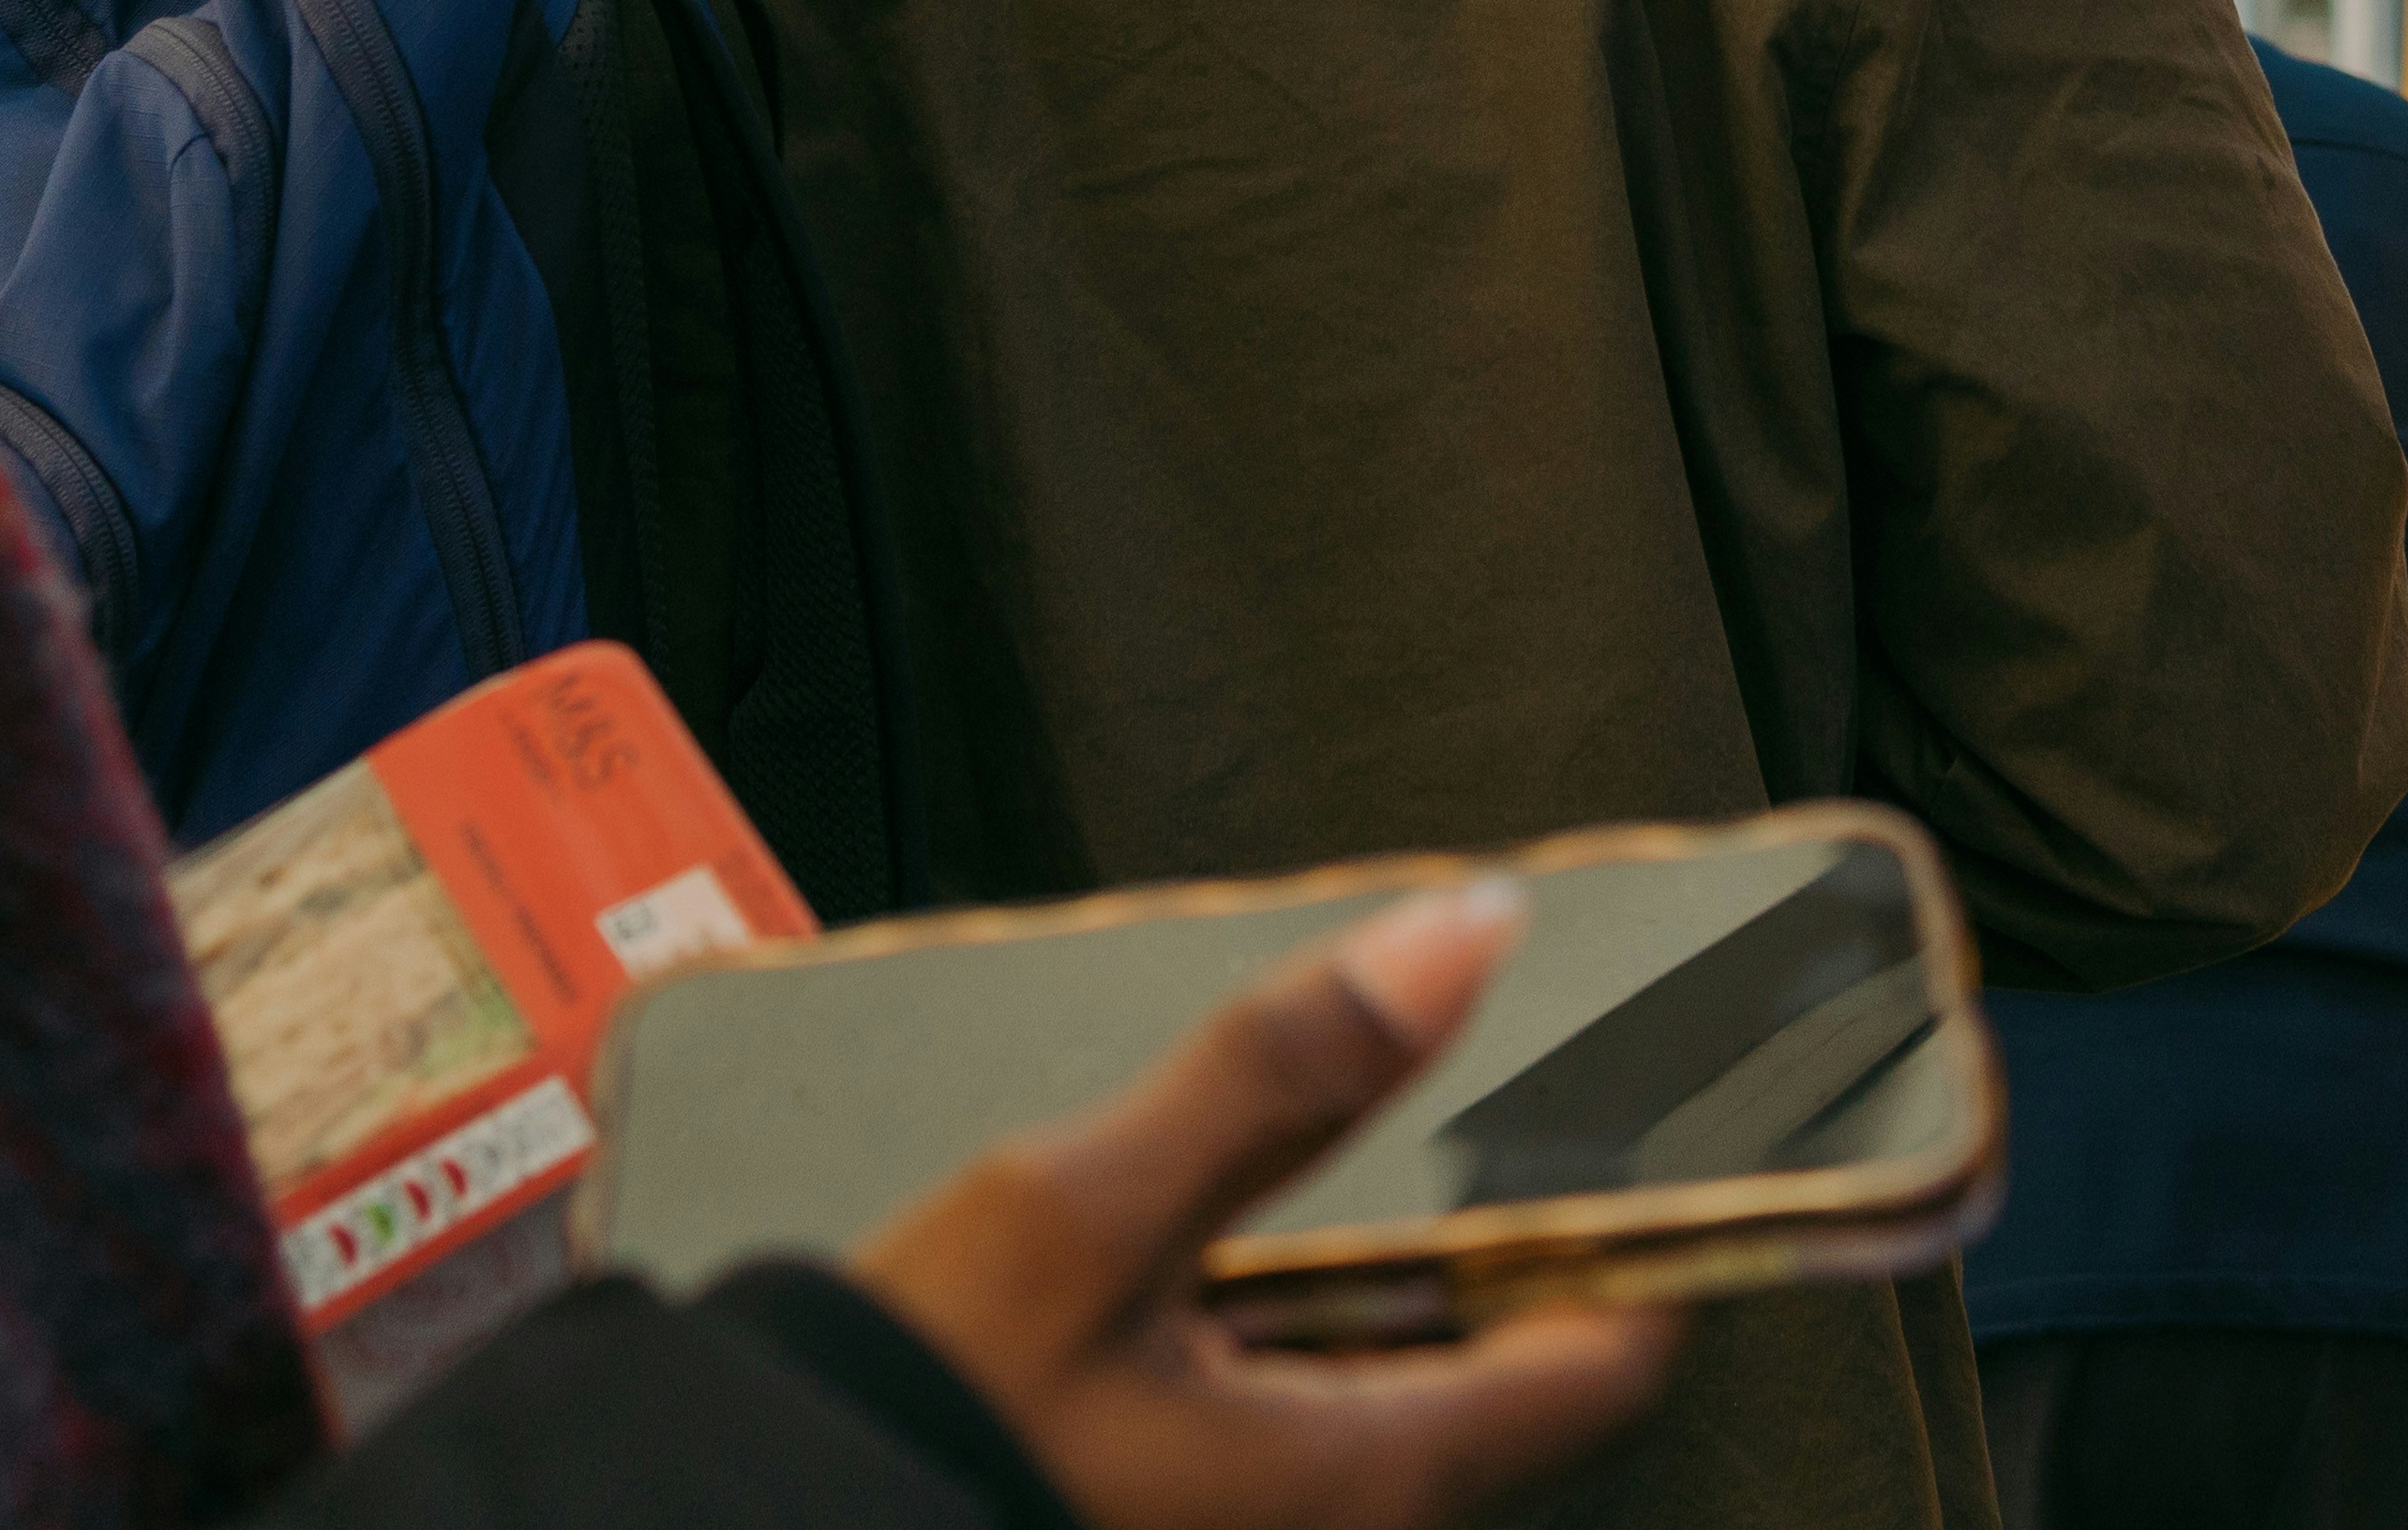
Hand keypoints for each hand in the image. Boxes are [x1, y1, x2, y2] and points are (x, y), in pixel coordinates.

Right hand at [844, 880, 1679, 1529]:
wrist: (761, 1518)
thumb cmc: (917, 1407)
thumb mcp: (1086, 1205)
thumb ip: (1284, 1068)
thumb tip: (1461, 936)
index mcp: (1362, 1474)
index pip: (1610, 1357)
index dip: (1646, 1228)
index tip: (1643, 1118)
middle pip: (1502, 1364)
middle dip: (1492, 1230)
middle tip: (1470, 1094)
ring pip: (1391, 1383)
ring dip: (1378, 1274)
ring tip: (1321, 1149)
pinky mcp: (1190, 1522)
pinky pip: (1298, 1413)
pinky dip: (1291, 1321)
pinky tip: (1216, 1251)